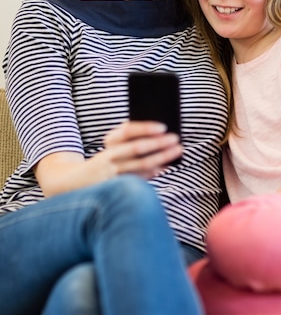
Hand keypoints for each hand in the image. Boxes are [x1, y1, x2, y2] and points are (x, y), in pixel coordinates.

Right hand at [35, 121, 182, 196]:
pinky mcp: (116, 188)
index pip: (128, 132)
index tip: (163, 126)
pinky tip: (164, 167)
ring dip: (161, 159)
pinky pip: (138, 179)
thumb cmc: (98, 161)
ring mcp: (112, 176)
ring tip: (176, 152)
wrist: (69, 184)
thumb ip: (126, 138)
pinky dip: (152, 173)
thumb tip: (154, 131)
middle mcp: (108, 159)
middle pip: (138, 150)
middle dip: (160, 145)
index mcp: (107, 144)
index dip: (145, 128)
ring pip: (141, 166)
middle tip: (177, 140)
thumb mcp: (109, 146)